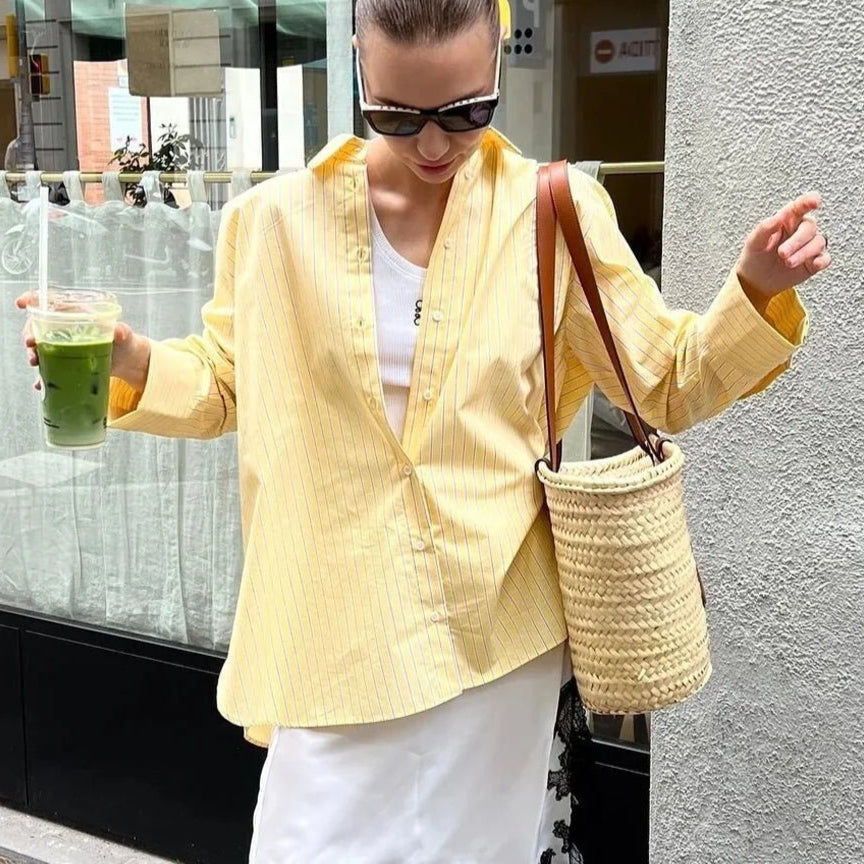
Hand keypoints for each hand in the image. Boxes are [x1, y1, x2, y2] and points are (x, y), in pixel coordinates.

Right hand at [15, 292, 150, 391]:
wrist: (129, 361)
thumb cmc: (125, 341)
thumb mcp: (125, 335)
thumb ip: (122, 331)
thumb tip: (119, 331)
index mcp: (77, 313)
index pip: (51, 301)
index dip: (33, 299)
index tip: (22, 303)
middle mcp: (65, 328)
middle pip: (39, 325)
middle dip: (30, 333)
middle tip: (30, 343)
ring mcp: (63, 345)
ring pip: (40, 346)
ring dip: (33, 353)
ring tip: (35, 362)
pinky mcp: (65, 361)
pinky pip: (49, 367)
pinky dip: (42, 375)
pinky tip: (39, 383)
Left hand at [736, 193, 830, 307]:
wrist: (755, 281)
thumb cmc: (755, 256)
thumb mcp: (754, 242)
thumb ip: (764, 229)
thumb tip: (776, 217)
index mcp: (787, 221)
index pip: (800, 206)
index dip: (809, 201)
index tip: (815, 201)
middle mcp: (800, 231)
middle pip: (809, 227)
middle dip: (797, 240)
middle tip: (782, 253)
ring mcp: (808, 246)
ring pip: (818, 242)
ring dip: (804, 253)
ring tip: (787, 263)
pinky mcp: (813, 262)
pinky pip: (825, 259)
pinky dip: (822, 261)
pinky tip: (813, 264)